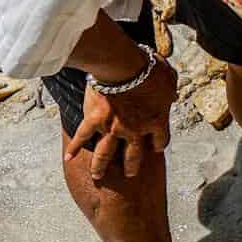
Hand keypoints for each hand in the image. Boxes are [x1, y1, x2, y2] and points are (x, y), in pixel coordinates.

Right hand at [65, 49, 176, 180]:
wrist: (123, 66)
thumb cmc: (147, 69)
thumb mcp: (169, 79)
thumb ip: (171, 91)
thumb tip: (173, 94)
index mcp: (156, 120)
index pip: (160, 140)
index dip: (158, 145)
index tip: (155, 149)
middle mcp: (135, 130)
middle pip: (134, 155)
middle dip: (131, 166)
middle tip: (129, 174)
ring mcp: (113, 128)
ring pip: (106, 154)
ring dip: (101, 166)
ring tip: (97, 176)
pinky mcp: (94, 120)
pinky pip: (82, 137)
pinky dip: (74, 147)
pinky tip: (68, 158)